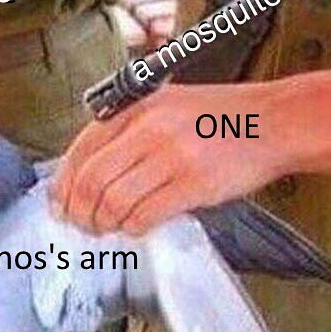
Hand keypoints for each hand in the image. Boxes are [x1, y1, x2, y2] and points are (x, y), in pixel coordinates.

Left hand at [53, 82, 295, 236]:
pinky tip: (136, 226)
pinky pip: (147, 214)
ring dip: (104, 222)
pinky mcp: (193, 184)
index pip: (82, 147)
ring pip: (115, 200)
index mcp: (136, 108)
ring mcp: (170, 155)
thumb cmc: (217, 115)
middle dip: (78, 209)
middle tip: (81, 223)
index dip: (64, 181)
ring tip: (107, 227)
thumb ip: (127, 129)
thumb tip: (90, 169)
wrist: (271, 121)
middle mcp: (148, 128)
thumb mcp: (163, 105)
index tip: (59, 202)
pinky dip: (133, 227)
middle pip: (92, 178)